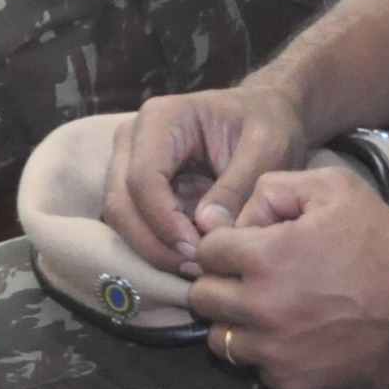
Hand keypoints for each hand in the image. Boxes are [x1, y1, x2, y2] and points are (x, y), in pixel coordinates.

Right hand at [107, 82, 311, 277]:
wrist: (268, 118)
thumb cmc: (268, 126)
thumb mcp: (267, 149)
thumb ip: (237, 186)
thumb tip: (205, 227)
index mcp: (161, 119)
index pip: (143, 179)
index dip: (164, 221)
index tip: (199, 250)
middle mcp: (133, 141)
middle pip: (121, 204)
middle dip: (155, 244)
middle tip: (197, 269)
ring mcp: (130, 166)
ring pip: (122, 221)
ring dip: (155, 251)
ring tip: (199, 267)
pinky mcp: (139, 191)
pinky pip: (136, 227)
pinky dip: (160, 249)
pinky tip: (193, 261)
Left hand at [188, 164, 388, 388]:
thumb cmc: (380, 242)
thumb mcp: (334, 189)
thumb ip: (274, 189)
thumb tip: (234, 217)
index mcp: (265, 258)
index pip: (206, 251)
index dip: (224, 243)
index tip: (245, 246)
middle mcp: (260, 309)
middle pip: (202, 298)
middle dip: (219, 282)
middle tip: (249, 278)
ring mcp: (274, 353)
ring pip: (220, 339)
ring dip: (235, 322)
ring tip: (267, 310)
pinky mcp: (292, 384)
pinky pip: (256, 369)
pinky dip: (267, 354)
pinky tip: (294, 337)